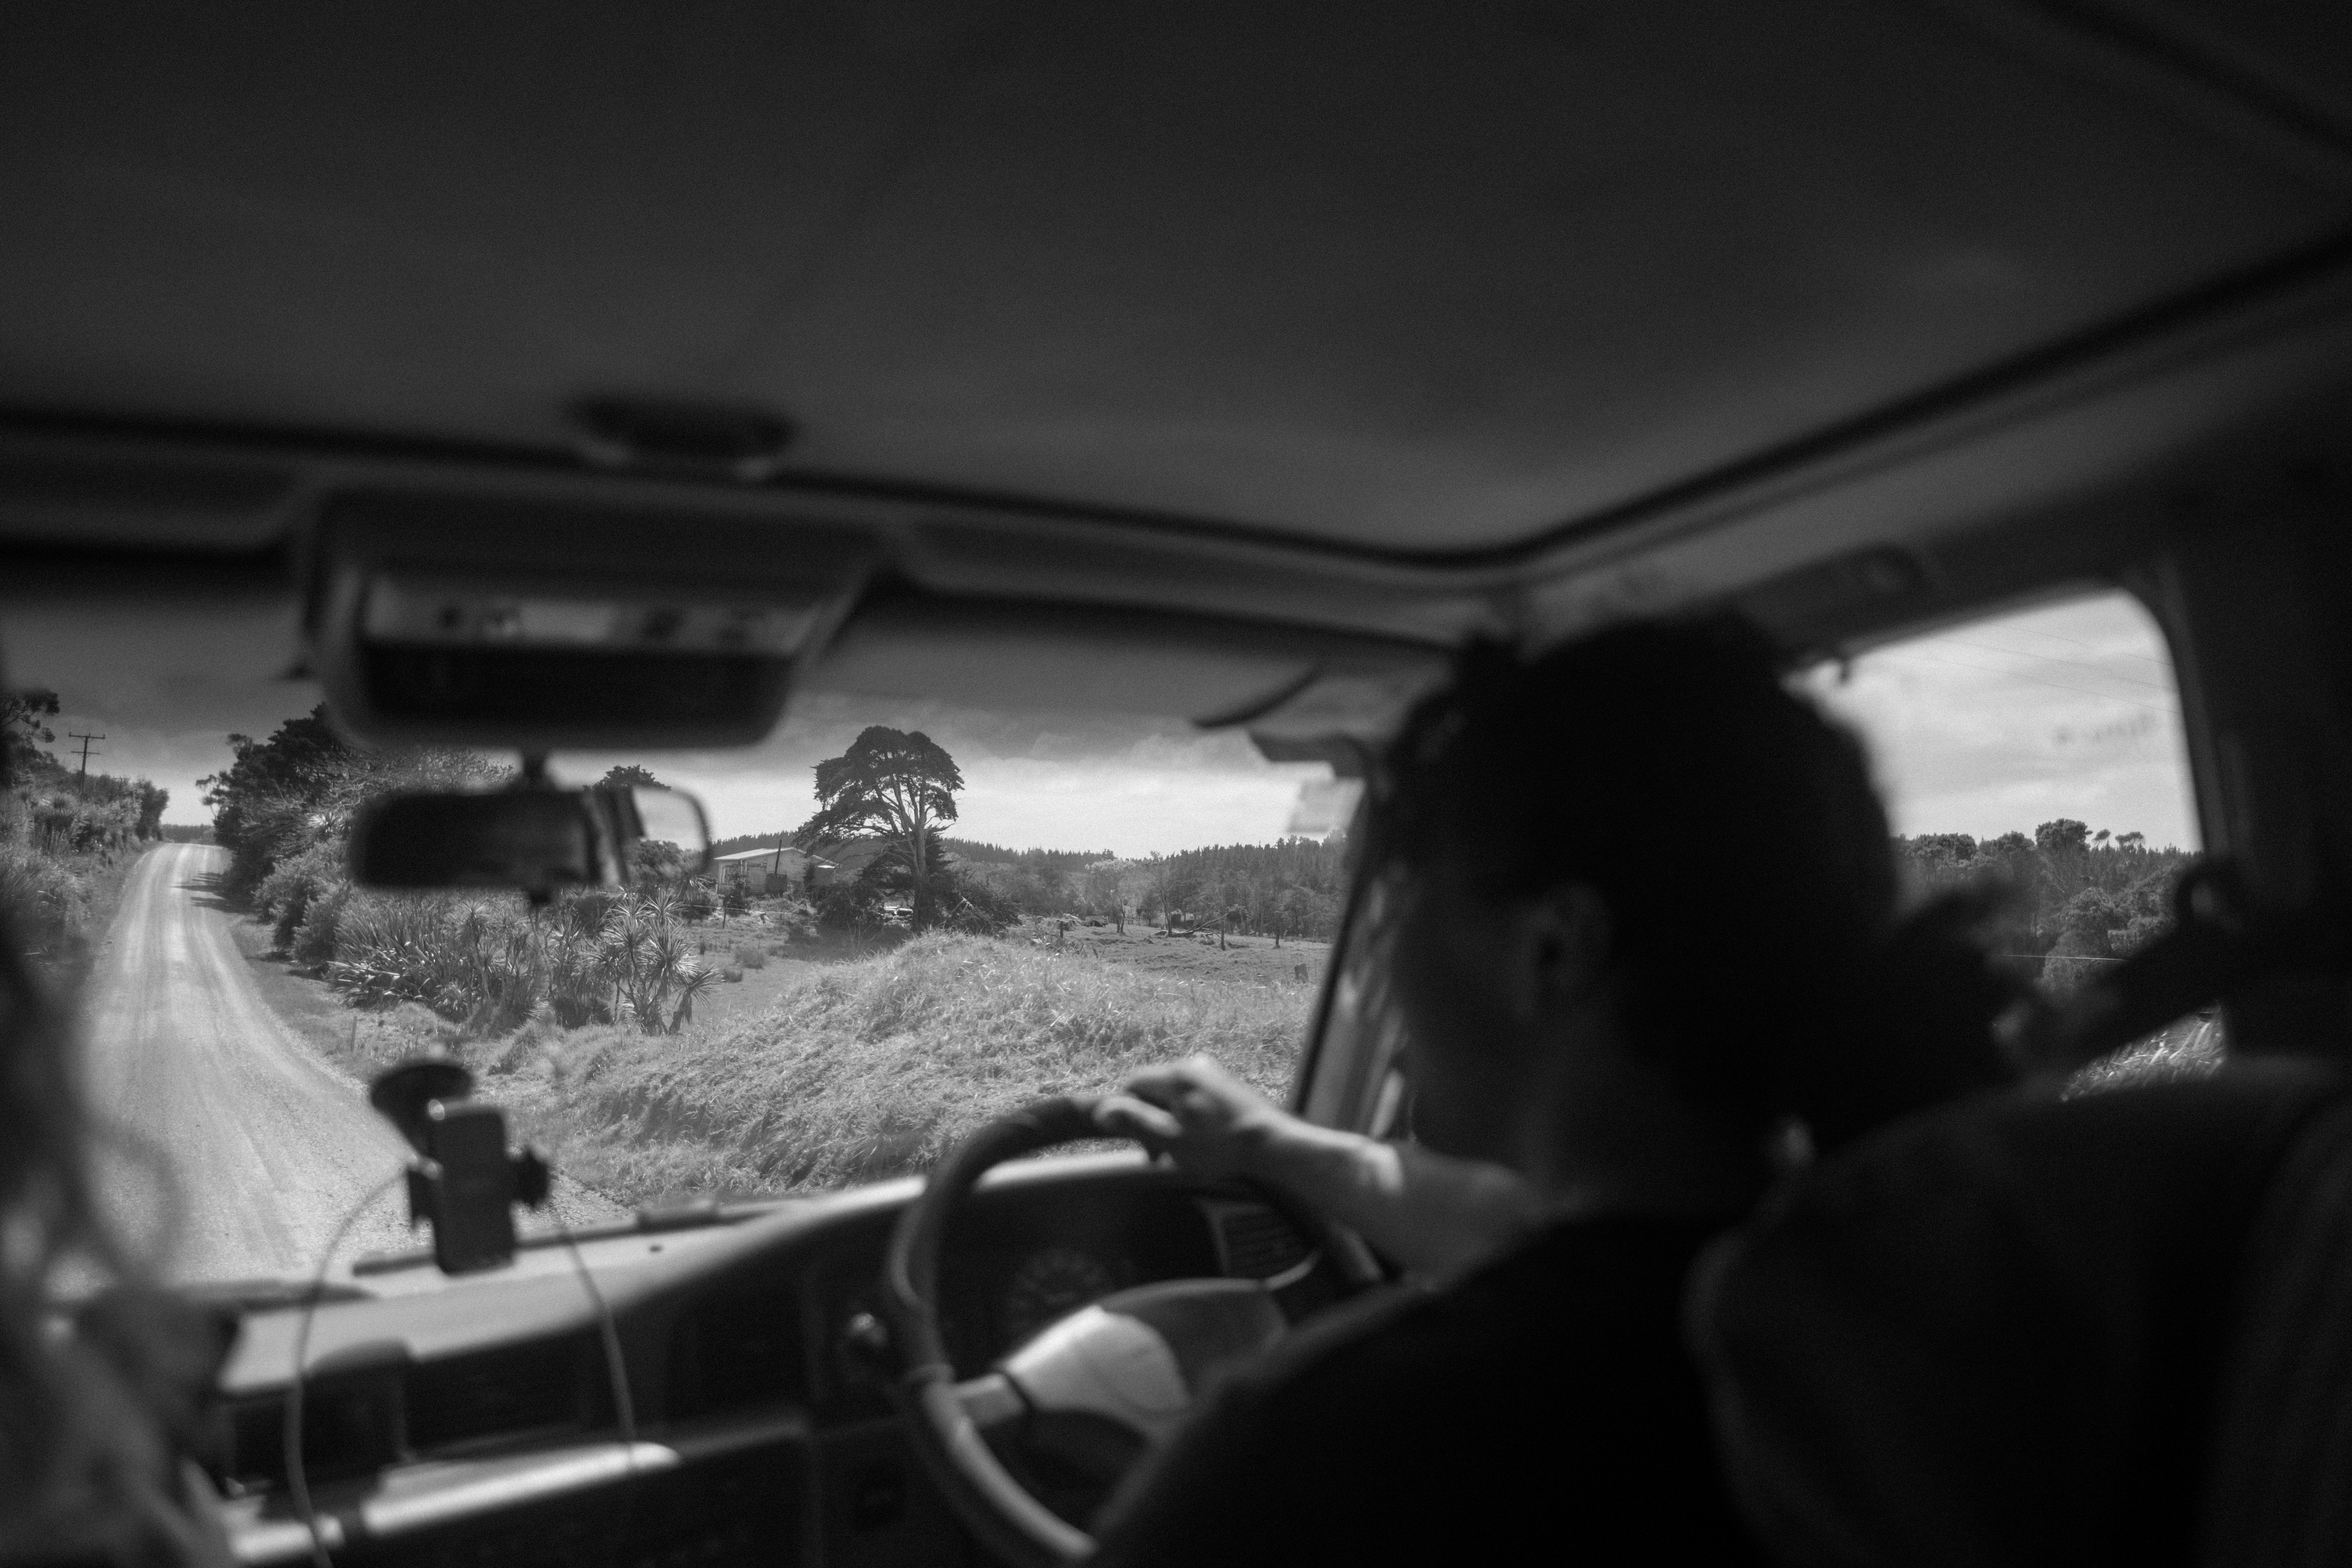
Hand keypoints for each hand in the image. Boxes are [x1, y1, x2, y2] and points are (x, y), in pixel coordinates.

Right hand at [1093, 1056, 1292, 1178]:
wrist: (1272, 1144)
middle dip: (1151, 1121)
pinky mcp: (1226, 1086)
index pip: (1133, 1082)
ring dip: (1170, 1123)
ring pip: (1174, 1097)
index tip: (1138, 1140)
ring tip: (1181, 1153)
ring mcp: (1212, 1074)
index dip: (1127, 1112)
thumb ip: (1136, 1122)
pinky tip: (1200, 1143)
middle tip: (1159, 1155)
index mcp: (1176, 1075)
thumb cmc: (1220, 1145)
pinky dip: (1189, 1119)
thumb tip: (1102, 1110)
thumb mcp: (1171, 1139)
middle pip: (1154, 1090)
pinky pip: (1194, 1099)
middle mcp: (1193, 1065)